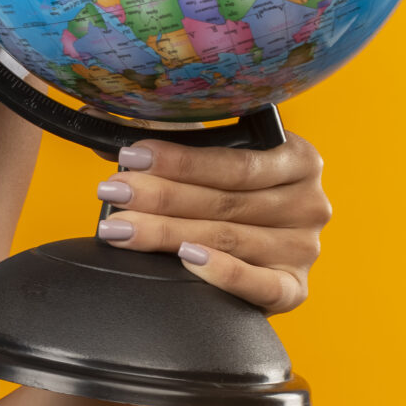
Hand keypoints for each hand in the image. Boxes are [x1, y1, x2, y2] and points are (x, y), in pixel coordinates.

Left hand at [91, 134, 329, 313]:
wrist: (255, 253)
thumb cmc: (227, 192)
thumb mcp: (208, 160)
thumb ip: (165, 138)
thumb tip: (95, 116)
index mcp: (297, 159)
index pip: (235, 163)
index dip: (179, 160)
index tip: (131, 156)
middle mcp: (309, 203)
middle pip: (226, 202)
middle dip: (161, 196)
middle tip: (113, 191)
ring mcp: (304, 249)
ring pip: (229, 238)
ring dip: (168, 233)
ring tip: (120, 227)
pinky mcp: (295, 289)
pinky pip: (261, 285)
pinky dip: (224, 273)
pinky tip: (186, 259)